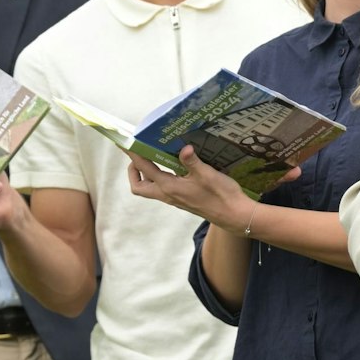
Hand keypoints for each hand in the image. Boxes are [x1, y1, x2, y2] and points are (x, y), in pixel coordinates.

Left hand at [121, 145, 289, 234]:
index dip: (133, 155)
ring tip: (153, 157)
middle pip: (139, 186)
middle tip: (138, 155)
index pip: (144, 168)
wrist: (233, 215)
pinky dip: (160, 177)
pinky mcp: (181, 200)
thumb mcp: (208, 174)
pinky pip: (162, 189)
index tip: (125, 144)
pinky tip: (172, 166)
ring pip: (149, 189)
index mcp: (169, 187)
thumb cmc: (221, 195)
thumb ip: (192, 161)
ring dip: (146, 175)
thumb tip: (184, 148)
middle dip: (133, 171)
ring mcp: (174, 199)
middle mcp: (168, 195)